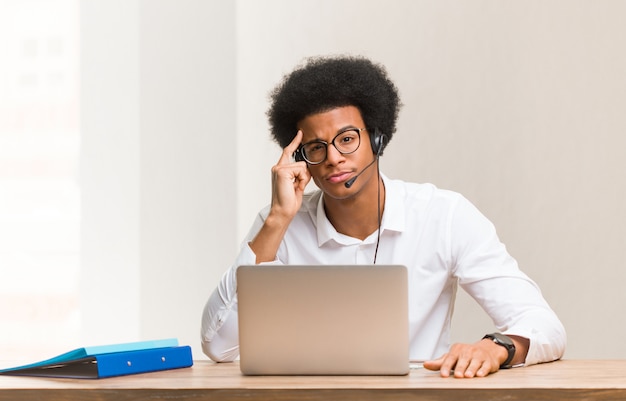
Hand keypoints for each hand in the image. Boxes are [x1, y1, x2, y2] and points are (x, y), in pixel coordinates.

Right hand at [249, 131, 310, 262]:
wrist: (283, 211)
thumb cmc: (289, 201)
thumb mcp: (297, 184)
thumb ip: (300, 174)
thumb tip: (307, 167)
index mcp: (280, 170)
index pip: (288, 152)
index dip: (295, 142)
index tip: (301, 133)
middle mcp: (278, 167)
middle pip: (302, 162)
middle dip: (304, 176)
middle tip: (296, 188)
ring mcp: (278, 169)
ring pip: (302, 166)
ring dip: (303, 179)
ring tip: (294, 188)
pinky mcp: (281, 171)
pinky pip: (301, 170)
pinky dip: (301, 180)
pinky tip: (294, 187)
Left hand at [423, 339, 507, 377]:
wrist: (487, 350)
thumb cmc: (466, 355)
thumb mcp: (453, 357)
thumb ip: (439, 362)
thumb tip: (426, 365)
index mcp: (457, 350)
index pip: (450, 358)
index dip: (446, 366)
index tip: (443, 374)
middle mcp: (468, 351)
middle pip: (463, 361)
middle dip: (460, 368)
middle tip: (457, 375)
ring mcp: (479, 356)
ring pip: (474, 363)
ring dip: (471, 369)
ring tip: (468, 376)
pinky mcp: (489, 362)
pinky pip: (486, 366)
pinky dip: (483, 370)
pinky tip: (480, 374)